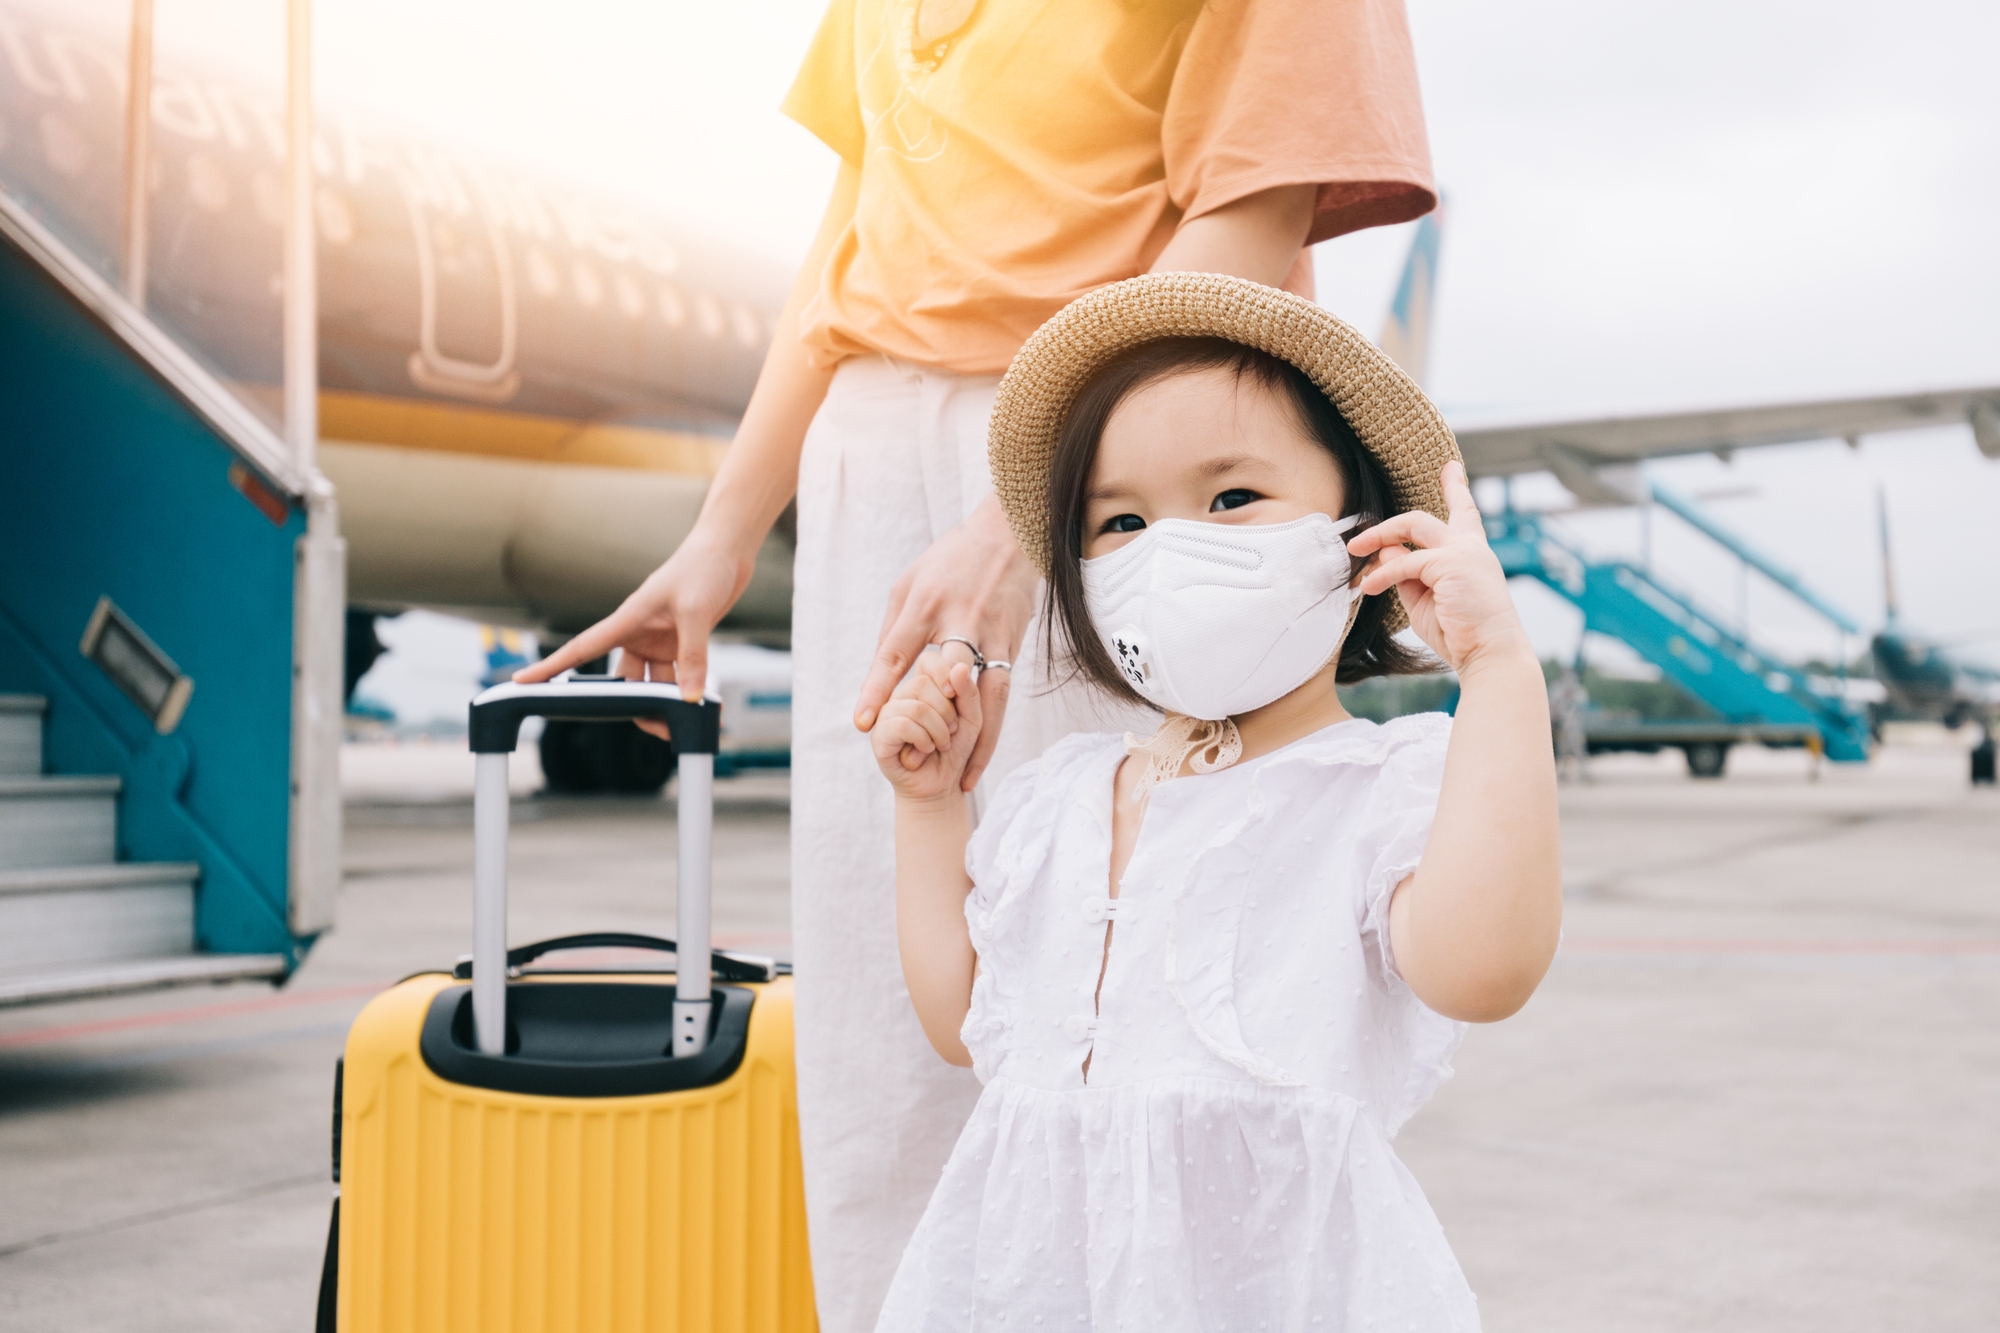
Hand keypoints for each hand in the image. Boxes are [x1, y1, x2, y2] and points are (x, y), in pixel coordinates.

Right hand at [511, 532, 753, 739]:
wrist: (726, 551)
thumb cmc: (702, 568)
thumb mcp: (696, 611)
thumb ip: (693, 655)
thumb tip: (690, 697)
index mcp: (627, 620)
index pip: (581, 649)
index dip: (549, 668)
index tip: (519, 683)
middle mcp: (638, 633)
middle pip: (624, 680)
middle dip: (636, 706)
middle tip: (662, 728)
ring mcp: (659, 639)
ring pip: (653, 682)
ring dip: (668, 701)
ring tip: (690, 719)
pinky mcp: (681, 642)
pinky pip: (680, 674)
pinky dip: (690, 689)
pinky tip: (706, 705)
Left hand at [854, 494, 1037, 790]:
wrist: (1011, 536)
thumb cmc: (948, 562)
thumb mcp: (908, 585)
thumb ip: (893, 630)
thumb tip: (879, 678)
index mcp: (925, 602)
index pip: (897, 652)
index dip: (878, 688)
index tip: (863, 723)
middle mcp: (961, 620)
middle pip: (947, 678)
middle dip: (933, 719)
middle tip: (920, 761)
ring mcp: (993, 634)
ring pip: (988, 696)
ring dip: (978, 741)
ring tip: (965, 777)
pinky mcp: (1014, 644)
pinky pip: (1003, 692)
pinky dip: (993, 724)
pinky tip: (982, 751)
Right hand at [871, 656, 982, 803]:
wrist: (943, 785)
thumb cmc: (956, 749)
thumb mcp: (972, 718)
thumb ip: (968, 693)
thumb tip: (959, 668)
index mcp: (921, 685)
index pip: (929, 661)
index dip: (946, 676)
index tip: (956, 698)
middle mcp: (900, 695)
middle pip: (922, 683)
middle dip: (946, 712)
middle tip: (950, 733)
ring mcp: (886, 713)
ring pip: (915, 706)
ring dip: (937, 731)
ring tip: (938, 745)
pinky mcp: (879, 735)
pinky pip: (902, 725)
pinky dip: (922, 740)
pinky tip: (924, 751)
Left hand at [1346, 462, 1530, 676]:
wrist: (1489, 653)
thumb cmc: (1459, 632)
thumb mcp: (1424, 599)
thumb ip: (1406, 573)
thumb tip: (1385, 550)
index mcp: (1471, 553)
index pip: (1464, 513)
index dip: (1455, 489)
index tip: (1451, 468)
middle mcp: (1470, 546)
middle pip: (1422, 518)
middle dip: (1386, 526)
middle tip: (1358, 542)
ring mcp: (1462, 551)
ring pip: (1412, 526)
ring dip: (1378, 537)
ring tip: (1354, 553)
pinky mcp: (1450, 563)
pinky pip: (1405, 562)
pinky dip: (1383, 574)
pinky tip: (1368, 587)